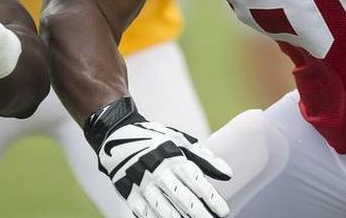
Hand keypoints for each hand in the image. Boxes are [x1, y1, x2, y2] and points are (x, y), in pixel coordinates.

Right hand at [89, 98, 230, 217]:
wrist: (117, 135)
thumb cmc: (156, 141)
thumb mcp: (180, 142)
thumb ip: (204, 158)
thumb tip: (228, 174)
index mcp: (173, 156)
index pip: (195, 179)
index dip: (210, 196)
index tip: (223, 212)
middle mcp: (157, 168)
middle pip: (180, 194)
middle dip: (197, 212)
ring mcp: (141, 180)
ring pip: (160, 205)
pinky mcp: (126, 190)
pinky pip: (141, 210)